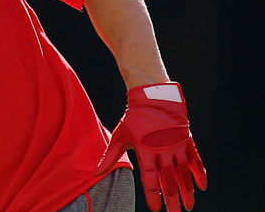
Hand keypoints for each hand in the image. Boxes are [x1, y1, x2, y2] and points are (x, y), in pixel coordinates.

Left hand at [96, 82, 206, 210]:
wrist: (153, 96)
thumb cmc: (134, 117)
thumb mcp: (120, 135)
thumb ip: (110, 156)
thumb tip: (95, 173)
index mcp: (146, 150)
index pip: (150, 178)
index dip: (153, 194)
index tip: (155, 210)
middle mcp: (163, 149)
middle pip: (169, 180)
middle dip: (172, 200)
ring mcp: (177, 145)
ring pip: (184, 173)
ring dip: (187, 191)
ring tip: (188, 207)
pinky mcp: (187, 140)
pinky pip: (195, 160)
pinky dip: (199, 174)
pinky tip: (202, 187)